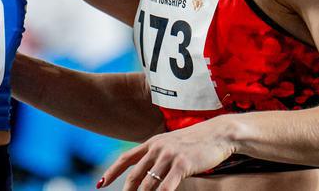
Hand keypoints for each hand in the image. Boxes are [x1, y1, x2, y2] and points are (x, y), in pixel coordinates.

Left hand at [100, 116, 235, 189]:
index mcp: (153, 143)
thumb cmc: (197, 141)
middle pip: (135, 175)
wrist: (217, 133)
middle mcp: (157, 148)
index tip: (101, 183)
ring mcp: (169, 156)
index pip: (126, 159)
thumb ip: (158, 154)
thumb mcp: (172, 143)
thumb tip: (148, 170)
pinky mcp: (182, 164)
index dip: (112, 172)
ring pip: (149, 183)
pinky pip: (166, 187)